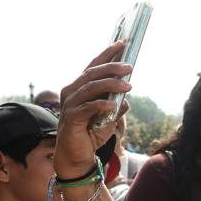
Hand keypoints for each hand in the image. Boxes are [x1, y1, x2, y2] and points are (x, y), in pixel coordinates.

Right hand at [56, 42, 133, 178]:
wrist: (78, 156)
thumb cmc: (91, 134)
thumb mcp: (109, 118)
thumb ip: (116, 106)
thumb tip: (126, 97)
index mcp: (80, 88)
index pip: (94, 67)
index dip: (107, 55)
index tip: (122, 44)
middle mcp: (72, 92)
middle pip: (92, 73)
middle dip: (112, 68)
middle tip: (130, 67)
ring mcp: (70, 104)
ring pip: (90, 88)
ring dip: (110, 85)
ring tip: (128, 85)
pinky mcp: (71, 118)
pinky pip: (87, 107)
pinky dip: (101, 104)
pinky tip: (114, 104)